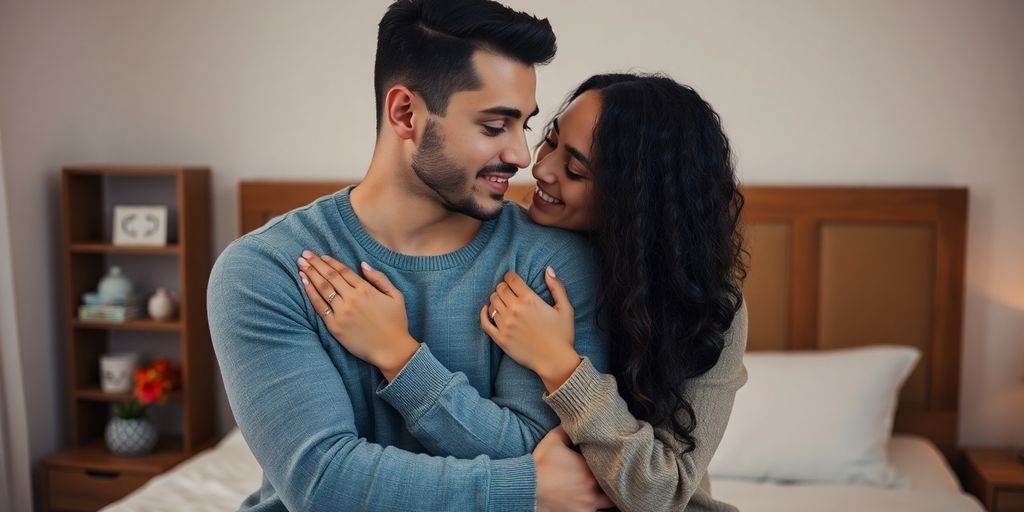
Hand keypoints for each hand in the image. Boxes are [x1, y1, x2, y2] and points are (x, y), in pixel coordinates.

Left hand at [298, 251, 417, 379]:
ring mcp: (341, 312)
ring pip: (322, 289)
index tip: (321, 256)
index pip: (343, 271)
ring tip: (300, 264)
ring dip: (310, 274)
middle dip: (316, 264)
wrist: (390, 349)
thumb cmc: (396, 322)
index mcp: (366, 290)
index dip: (331, 262)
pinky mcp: (335, 326)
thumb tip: (363, 264)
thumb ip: (380, 278)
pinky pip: (319, 306)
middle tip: (305, 254)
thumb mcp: (395, 296)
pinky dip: (310, 293)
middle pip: (330, 277)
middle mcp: (351, 299)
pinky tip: (304, 283)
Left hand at [480, 267, 579, 392]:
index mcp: (530, 300)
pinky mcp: (500, 338)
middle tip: (509, 291)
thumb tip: (548, 269)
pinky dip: (484, 313)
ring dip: (496, 299)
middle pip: (500, 289)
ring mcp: (506, 325)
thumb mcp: (565, 308)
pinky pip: (485, 322)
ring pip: (492, 303)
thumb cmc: (562, 334)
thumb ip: (556, 287)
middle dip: (504, 287)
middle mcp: (515, 310)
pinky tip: (486, 310)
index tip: (513, 280)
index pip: (511, 279)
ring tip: (503, 302)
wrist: (555, 360)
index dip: (511, 277)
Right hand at [534, 427, 614, 511]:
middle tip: (606, 475)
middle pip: (612, 483)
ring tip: (602, 490)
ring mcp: (588, 503)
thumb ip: (567, 430)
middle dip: (609, 479)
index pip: (607, 462)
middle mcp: (593, 487)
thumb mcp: (553, 440)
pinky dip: (593, 506)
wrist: (528, 488)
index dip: (604, 460)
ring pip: (608, 501)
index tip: (600, 458)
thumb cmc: (541, 465)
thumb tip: (575, 421)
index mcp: (589, 467)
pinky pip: (595, 511)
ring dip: (606, 495)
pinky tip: (589, 501)